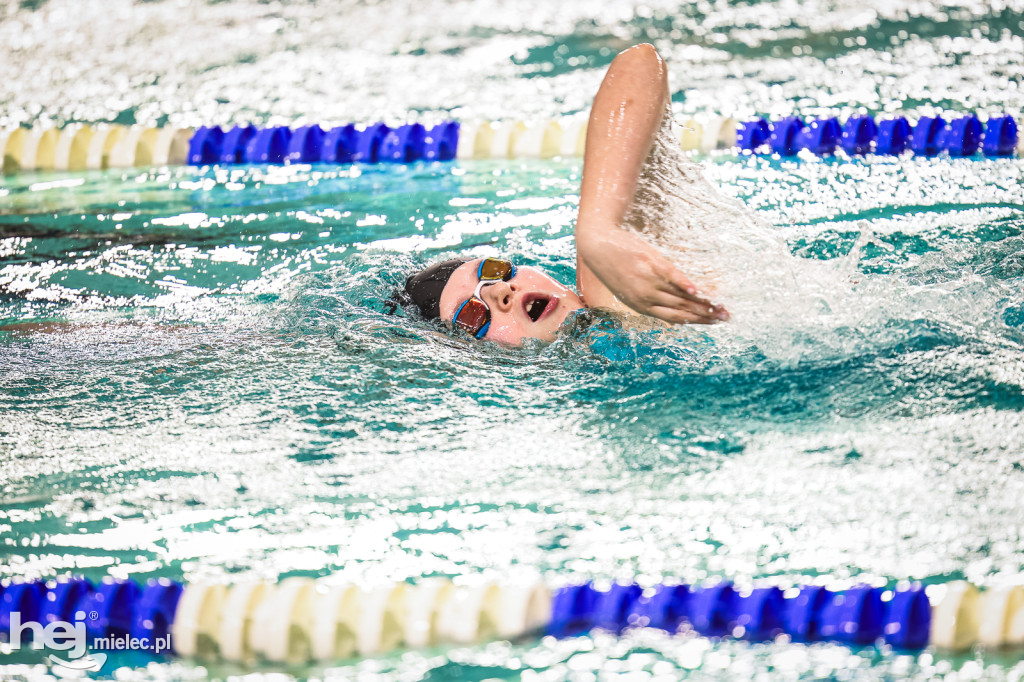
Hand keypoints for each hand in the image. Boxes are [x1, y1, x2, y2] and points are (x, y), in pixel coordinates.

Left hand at [576, 225, 728, 324]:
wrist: (597, 244)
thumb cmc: (614, 266)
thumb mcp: (628, 288)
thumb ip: (649, 298)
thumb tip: (671, 305)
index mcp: (641, 306)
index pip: (675, 318)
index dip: (696, 322)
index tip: (714, 323)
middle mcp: (646, 297)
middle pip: (682, 310)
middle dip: (706, 316)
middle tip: (726, 318)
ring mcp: (648, 281)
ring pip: (679, 297)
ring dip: (702, 303)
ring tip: (721, 306)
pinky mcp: (650, 263)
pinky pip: (671, 277)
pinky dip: (684, 284)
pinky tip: (697, 291)